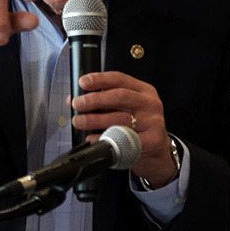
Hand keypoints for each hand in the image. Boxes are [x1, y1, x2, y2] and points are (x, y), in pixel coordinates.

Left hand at [71, 72, 176, 187]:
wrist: (157, 152)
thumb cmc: (136, 126)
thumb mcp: (124, 108)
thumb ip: (102, 101)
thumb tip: (72, 99)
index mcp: (143, 90)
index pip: (119, 79)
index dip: (99, 79)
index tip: (82, 82)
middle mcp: (150, 103)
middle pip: (120, 96)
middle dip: (95, 99)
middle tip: (77, 104)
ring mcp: (153, 121)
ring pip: (120, 118)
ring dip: (95, 120)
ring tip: (79, 121)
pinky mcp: (153, 140)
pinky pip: (124, 139)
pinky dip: (104, 138)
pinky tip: (92, 138)